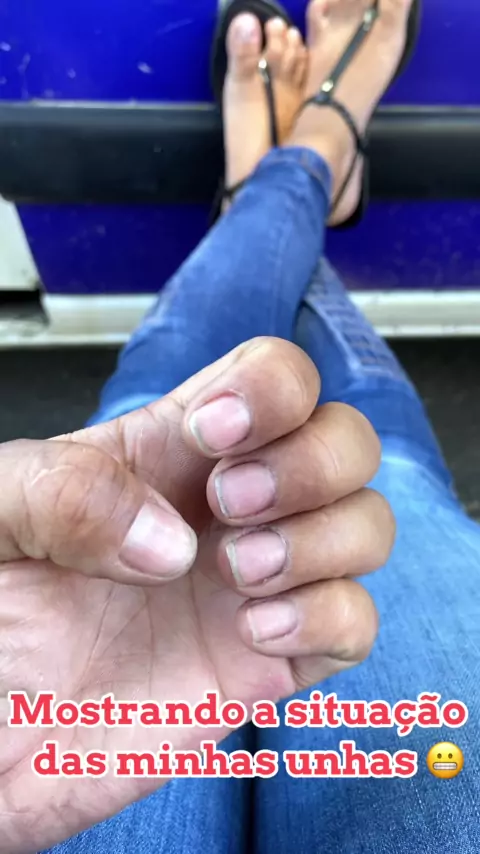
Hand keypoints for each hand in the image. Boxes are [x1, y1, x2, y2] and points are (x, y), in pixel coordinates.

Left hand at [0, 338, 393, 851]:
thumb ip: (63, 492)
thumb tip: (173, 542)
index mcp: (169, 451)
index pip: (274, 376)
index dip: (270, 389)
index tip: (214, 435)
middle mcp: (230, 508)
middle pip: (345, 441)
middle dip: (309, 464)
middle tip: (231, 505)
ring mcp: (257, 584)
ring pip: (367, 526)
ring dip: (321, 540)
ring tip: (236, 575)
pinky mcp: (269, 662)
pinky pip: (355, 624)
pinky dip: (328, 617)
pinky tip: (254, 633)